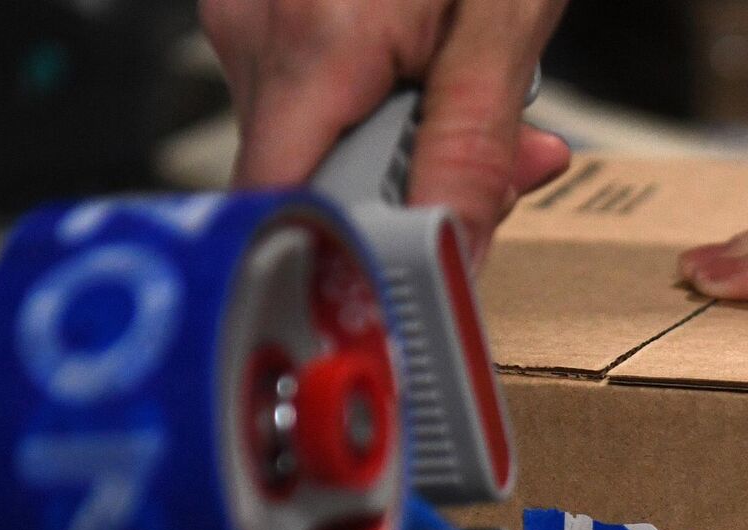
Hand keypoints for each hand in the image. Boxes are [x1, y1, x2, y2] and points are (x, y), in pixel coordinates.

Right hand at [202, 0, 571, 258]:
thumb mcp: (502, 28)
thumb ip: (475, 148)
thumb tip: (454, 254)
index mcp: (316, 43)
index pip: (283, 204)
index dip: (341, 257)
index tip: (403, 283)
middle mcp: (255, 28)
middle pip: (309, 175)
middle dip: (406, 187)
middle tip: (501, 153)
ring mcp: (244, 13)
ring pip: (313, 135)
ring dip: (394, 139)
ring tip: (452, 73)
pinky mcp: (255, 6)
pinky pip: (307, 90)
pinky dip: (370, 96)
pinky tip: (412, 52)